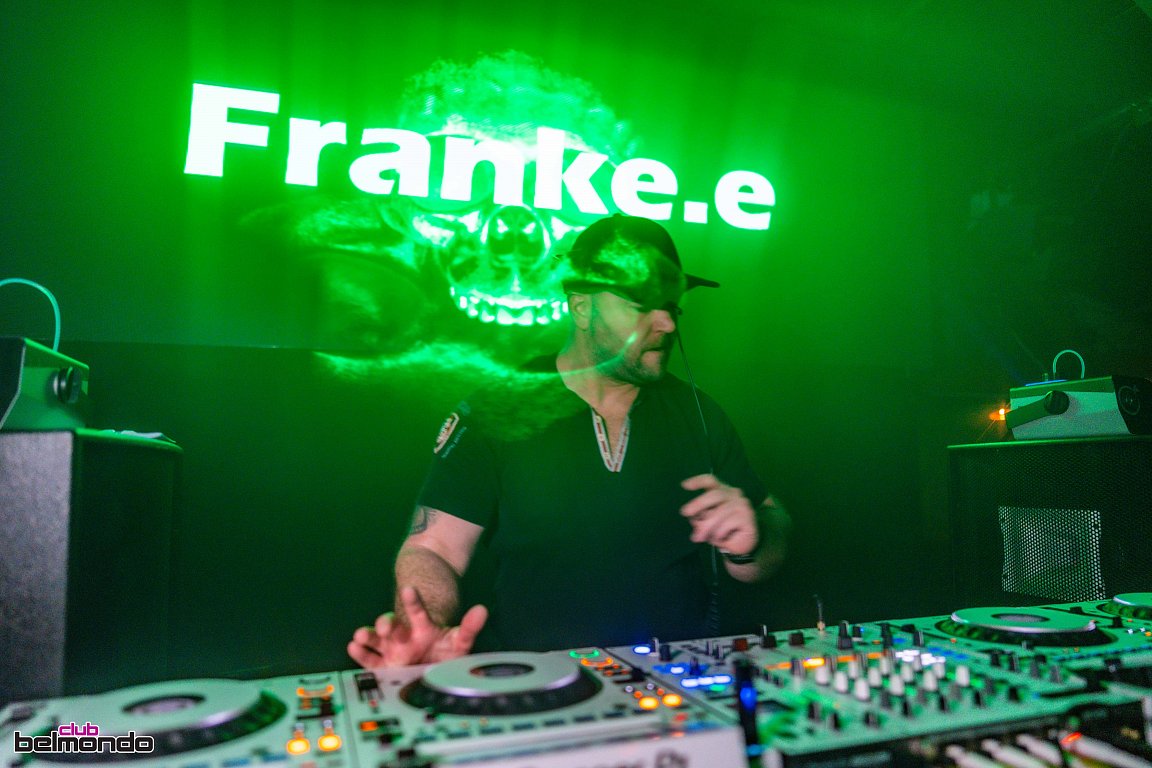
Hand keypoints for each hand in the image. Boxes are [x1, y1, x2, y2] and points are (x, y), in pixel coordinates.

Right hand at [347, 586, 487, 668]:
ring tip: (360, 635)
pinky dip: (360, 653)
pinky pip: (369, 658)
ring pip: (377, 639)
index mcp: (422, 627)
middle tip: (386, 625)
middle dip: (387, 623)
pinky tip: (353, 646)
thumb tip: (482, 610)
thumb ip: (469, 627)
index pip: (418, 611)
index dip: (413, 600)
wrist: (432, 669)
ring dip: (368, 635)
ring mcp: (391, 649)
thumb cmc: (444, 652)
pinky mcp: (382, 665)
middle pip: (393, 625)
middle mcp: (404, 635)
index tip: (409, 590)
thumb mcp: (459, 641)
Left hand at [679, 474, 758, 555]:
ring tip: (700, 537)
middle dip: (698, 503)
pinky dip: (719, 533)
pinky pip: (727, 524)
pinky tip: (720, 539)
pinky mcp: (747, 517)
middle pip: (714, 495)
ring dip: (707, 527)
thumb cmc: (722, 530)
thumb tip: (694, 519)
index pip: (710, 481)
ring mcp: (742, 504)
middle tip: (685, 512)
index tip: (684, 485)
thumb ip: (699, 518)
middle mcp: (733, 494)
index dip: (698, 481)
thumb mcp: (706, 523)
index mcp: (722, 491)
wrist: (740, 545)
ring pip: (719, 512)